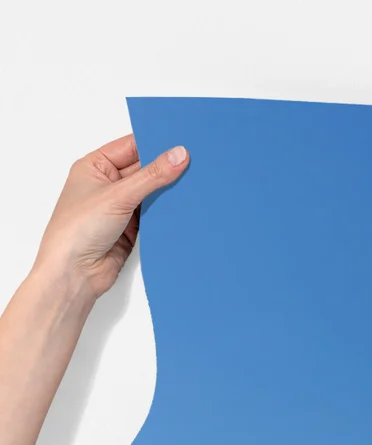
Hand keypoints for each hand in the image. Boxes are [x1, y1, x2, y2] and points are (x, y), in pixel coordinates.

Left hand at [34, 134, 188, 300]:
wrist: (75, 274)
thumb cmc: (77, 230)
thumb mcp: (118, 195)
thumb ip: (152, 176)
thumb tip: (178, 155)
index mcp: (95, 167)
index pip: (131, 146)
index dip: (155, 143)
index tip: (181, 142)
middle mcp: (108, 185)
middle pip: (145, 170)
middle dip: (166, 170)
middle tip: (195, 164)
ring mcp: (120, 208)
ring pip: (152, 194)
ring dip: (168, 193)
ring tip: (194, 185)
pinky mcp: (132, 229)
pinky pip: (155, 216)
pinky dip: (168, 214)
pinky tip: (184, 209)